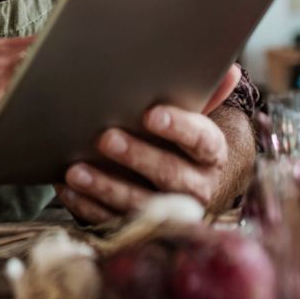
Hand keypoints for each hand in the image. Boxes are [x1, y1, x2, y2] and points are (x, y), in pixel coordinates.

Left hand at [56, 64, 242, 223]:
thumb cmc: (172, 139)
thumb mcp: (186, 117)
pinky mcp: (141, 228)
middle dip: (137, 156)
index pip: (201, 141)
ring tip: (76, 171)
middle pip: (170, 174)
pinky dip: (88, 207)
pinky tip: (68, 190)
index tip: (151, 114)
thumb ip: (202, 95)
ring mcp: (169, 211)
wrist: (173, 183)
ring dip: (106, 187)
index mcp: (210, 154)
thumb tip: (231, 70)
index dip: (178, 128)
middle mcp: (196, 187)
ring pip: (140, 203)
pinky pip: (114, 222)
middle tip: (106, 139)